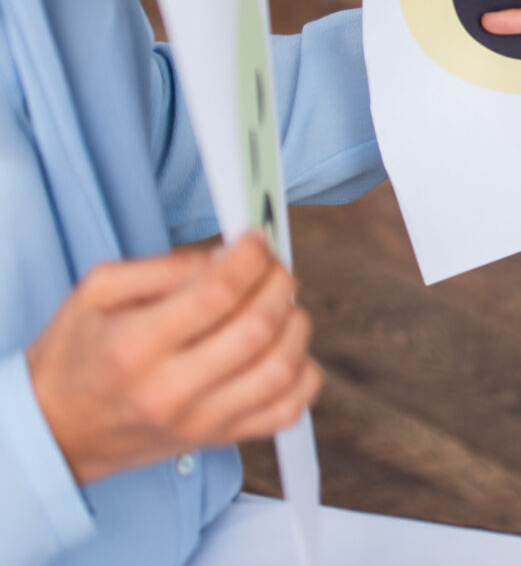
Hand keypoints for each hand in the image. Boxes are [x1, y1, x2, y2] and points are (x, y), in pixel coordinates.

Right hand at [25, 233, 320, 485]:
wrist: (56, 431)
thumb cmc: (76, 355)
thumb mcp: (98, 293)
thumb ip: (165, 267)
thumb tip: (228, 257)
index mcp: (135, 348)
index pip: (218, 294)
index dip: (250, 257)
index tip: (255, 241)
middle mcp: (170, 392)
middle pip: (258, 329)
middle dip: (279, 283)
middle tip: (272, 267)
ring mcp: (199, 422)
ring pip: (282, 370)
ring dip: (296, 324)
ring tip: (278, 305)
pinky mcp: (219, 440)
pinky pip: (286, 411)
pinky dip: (303, 375)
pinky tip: (284, 349)